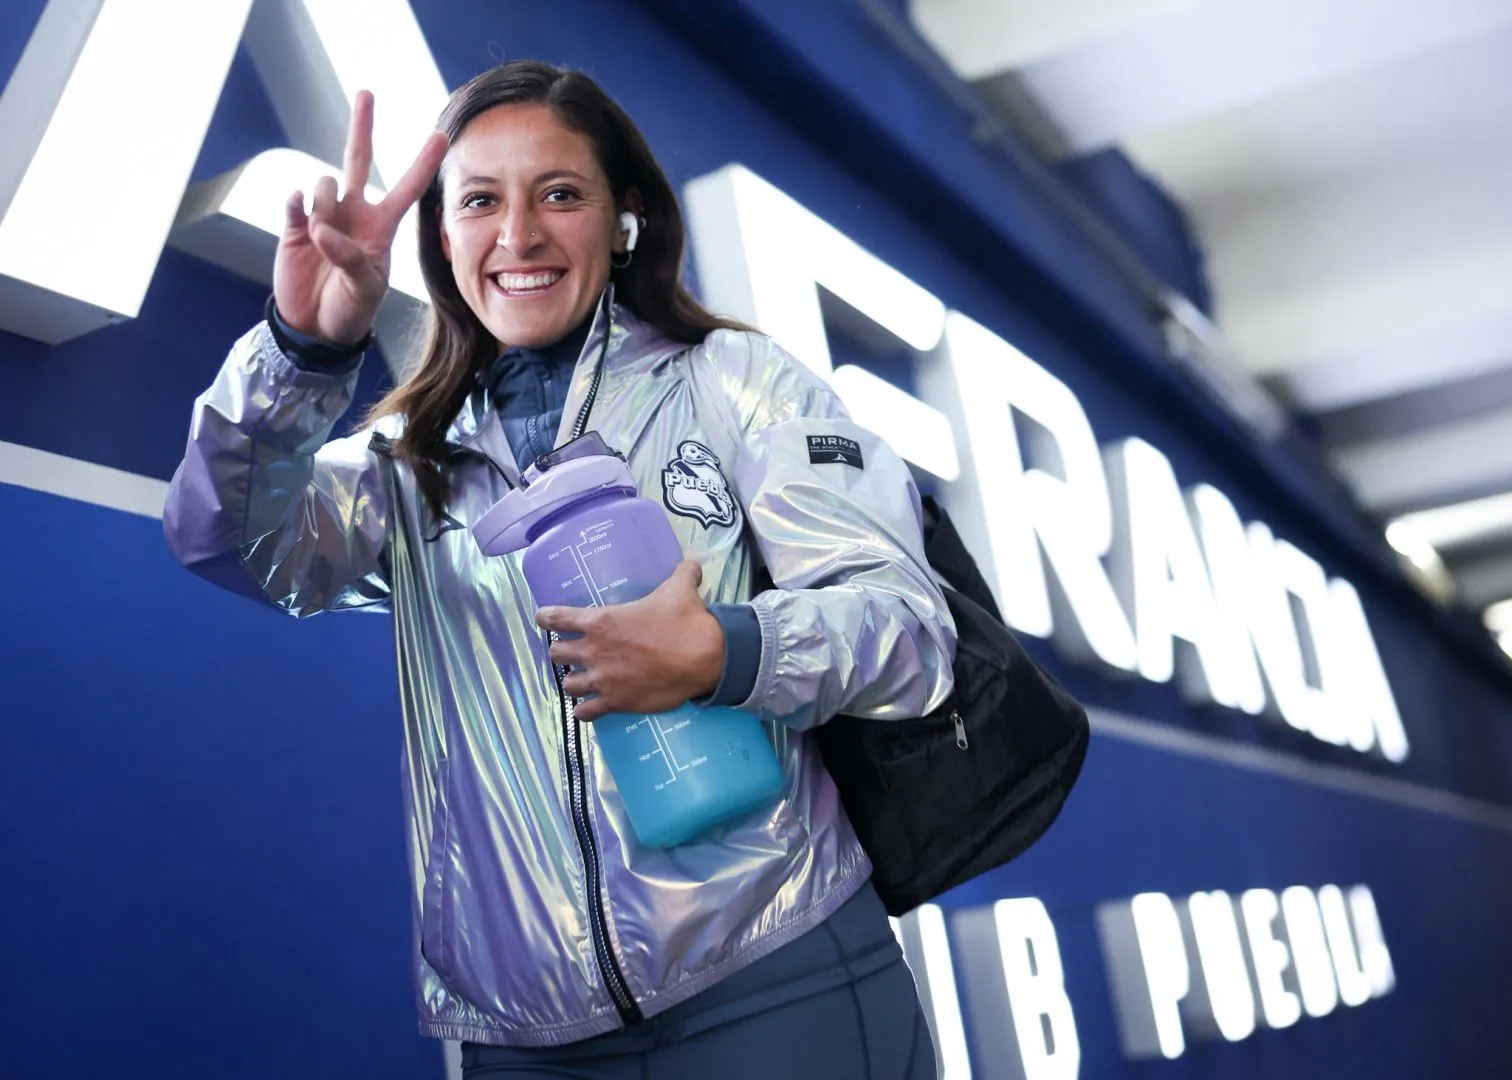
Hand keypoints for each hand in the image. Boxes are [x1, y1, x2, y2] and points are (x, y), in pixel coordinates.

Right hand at [272, 90, 449, 344]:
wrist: (315, 326)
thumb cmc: (351, 308)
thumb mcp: (365, 289)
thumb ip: (351, 258)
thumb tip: (323, 229)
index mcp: (381, 227)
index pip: (407, 188)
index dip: (423, 162)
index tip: (442, 135)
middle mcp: (354, 213)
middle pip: (358, 160)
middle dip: (363, 126)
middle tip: (367, 92)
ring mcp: (323, 216)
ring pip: (324, 183)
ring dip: (325, 202)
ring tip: (322, 237)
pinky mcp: (295, 225)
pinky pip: (295, 200)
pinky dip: (298, 205)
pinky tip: (301, 213)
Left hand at [537, 561, 725, 722]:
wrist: (704, 657)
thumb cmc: (685, 621)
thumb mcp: (679, 589)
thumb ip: (680, 574)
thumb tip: (691, 565)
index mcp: (600, 621)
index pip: (556, 618)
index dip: (545, 617)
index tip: (542, 618)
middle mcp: (594, 651)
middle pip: (556, 653)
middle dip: (562, 651)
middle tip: (573, 650)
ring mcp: (603, 680)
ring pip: (568, 684)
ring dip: (574, 680)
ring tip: (582, 679)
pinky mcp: (616, 702)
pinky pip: (586, 712)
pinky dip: (585, 710)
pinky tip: (588, 709)